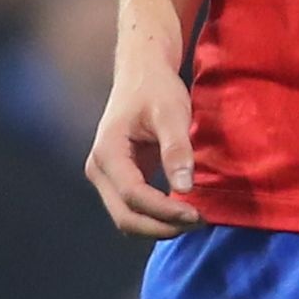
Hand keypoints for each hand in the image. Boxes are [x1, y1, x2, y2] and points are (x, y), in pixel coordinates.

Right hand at [86, 31, 202, 238]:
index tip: (197, 214)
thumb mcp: (171, 113)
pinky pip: (134, 209)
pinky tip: (184, 210)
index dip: (164, 211)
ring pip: (127, 218)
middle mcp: (99, 169)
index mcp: (107, 152)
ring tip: (195, 217)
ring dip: (159, 225)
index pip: (133, 196)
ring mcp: (106, 177)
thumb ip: (176, 149)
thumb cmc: (156, 88)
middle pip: (125, 217)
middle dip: (162, 226)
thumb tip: (185, 188)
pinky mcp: (118, 179)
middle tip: (199, 221)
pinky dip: (157, 216)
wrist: (142, 72)